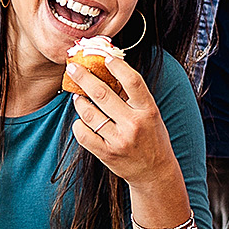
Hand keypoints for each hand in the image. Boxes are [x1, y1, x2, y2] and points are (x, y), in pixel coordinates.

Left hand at [66, 60, 179, 189]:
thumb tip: (110, 71)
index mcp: (148, 111)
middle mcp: (133, 124)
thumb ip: (133, 97)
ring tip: (78, 96)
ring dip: (79, 101)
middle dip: (84, 77)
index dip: (117, 66)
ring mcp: (118, 140)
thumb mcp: (150, 115)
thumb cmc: (152, 138)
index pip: (132, 81)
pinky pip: (83, 134)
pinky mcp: (106, 153)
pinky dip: (79, 124)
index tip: (104, 56)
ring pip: (89, 113)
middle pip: (102, 94)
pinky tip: (81, 120)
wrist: (154, 172)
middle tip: (73, 67)